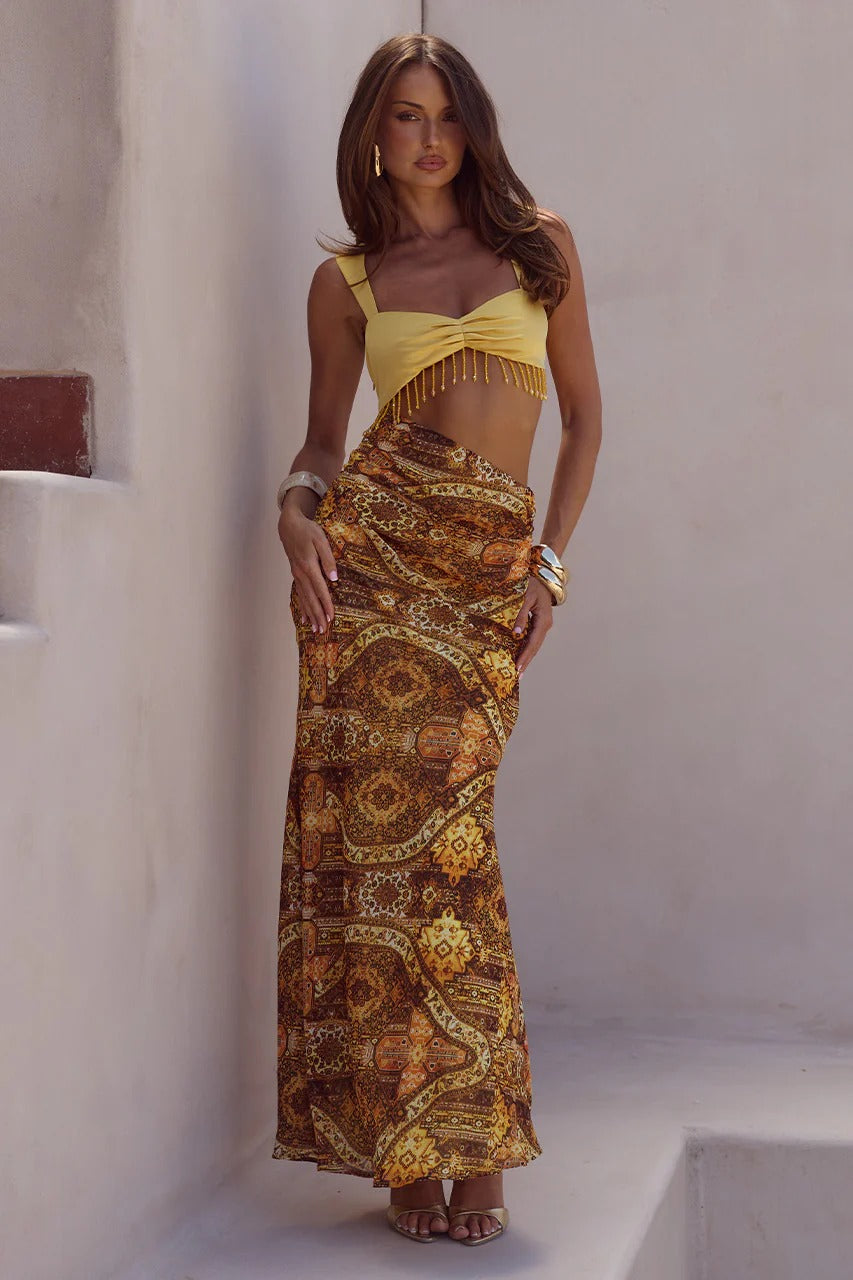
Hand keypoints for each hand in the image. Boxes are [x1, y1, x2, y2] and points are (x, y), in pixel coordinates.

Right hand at [278, 506, 337, 633]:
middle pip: (311, 598)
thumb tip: (334, 578)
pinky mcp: (295, 574)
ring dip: (310, 614)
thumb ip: (328, 559)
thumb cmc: (307, 530)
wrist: (289, 525)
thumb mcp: (321, 540)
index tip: (331, 617)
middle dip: (317, 615)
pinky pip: (299, 594)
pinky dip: (302, 607)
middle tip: (323, 631)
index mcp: (309, 566)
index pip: (320, 589)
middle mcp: (301, 573)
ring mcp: (296, 575)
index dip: (326, 604)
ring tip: (315, 629)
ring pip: (304, 599)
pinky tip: (305, 617)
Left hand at [511, 576, 553, 676]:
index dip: (525, 656)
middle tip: (518, 676)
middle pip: (535, 647)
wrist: (543, 577)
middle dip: (526, 661)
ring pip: (534, 644)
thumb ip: (521, 616)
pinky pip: (532, 638)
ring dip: (527, 656)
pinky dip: (526, 648)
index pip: (533, 643)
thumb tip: (516, 634)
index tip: (518, 667)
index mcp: (543, 621)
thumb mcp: (525, 598)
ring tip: (519, 670)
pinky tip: (520, 655)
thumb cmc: (532, 584)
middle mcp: (545, 625)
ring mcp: (543, 625)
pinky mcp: (539, 623)